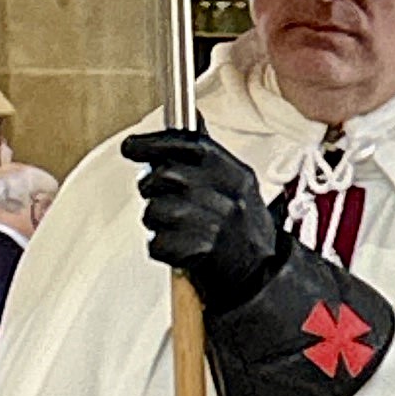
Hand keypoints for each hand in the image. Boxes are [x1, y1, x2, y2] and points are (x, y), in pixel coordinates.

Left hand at [122, 129, 282, 310]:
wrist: (262, 279)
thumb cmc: (242, 232)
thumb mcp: (236, 187)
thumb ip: (210, 155)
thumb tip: (191, 116)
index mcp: (237, 177)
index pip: (193, 147)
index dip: (157, 142)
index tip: (132, 146)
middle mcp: (229, 198)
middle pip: (167, 176)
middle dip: (151, 186)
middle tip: (155, 195)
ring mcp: (217, 226)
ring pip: (156, 211)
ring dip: (155, 221)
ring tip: (173, 227)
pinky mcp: (202, 254)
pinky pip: (157, 243)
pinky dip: (160, 247)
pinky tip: (177, 248)